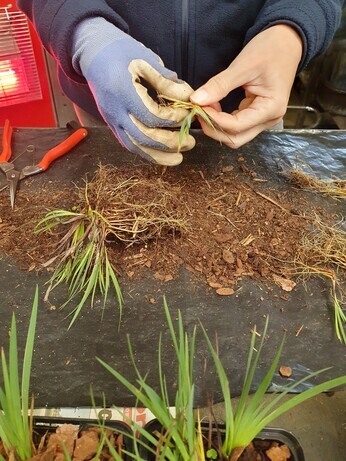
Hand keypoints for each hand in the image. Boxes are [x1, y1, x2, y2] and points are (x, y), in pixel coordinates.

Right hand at [78, 22, 194, 165]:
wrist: (94, 55)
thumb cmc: (122, 52)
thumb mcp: (146, 60)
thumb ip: (167, 81)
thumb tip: (189, 98)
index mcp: (123, 91)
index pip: (151, 115)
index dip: (173, 118)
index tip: (187, 114)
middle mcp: (115, 110)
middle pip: (144, 136)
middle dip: (170, 143)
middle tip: (190, 142)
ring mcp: (112, 120)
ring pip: (135, 146)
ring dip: (159, 156)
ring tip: (179, 158)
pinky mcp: (112, 125)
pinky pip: (129, 145)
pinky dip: (147, 153)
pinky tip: (162, 155)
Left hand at [190, 25, 302, 147]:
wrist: (286, 41)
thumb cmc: (270, 50)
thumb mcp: (243, 65)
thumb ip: (220, 85)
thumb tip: (197, 99)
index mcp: (271, 108)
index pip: (237, 126)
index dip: (214, 120)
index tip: (198, 107)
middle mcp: (269, 119)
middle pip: (236, 139)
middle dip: (214, 129)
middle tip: (198, 112)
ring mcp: (263, 119)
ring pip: (236, 135)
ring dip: (217, 126)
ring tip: (204, 107)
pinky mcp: (256, 114)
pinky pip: (237, 125)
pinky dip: (222, 120)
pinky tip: (213, 106)